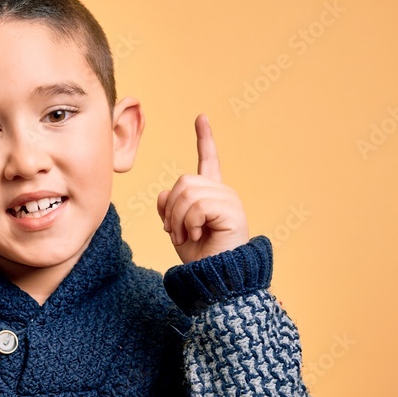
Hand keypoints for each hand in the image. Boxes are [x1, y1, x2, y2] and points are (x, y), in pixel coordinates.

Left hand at [156, 114, 249, 262]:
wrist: (213, 278)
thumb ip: (169, 206)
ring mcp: (229, 200)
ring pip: (187, 193)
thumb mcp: (175, 227)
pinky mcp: (232, 211)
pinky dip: (188, 223)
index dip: (205, 139)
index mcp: (211, 194)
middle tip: (176, 232)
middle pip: (183, 182)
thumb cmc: (198, 257)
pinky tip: (196, 235)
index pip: (208, 160)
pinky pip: (197, 206)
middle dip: (171, 210)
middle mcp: (223, 192)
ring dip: (177, 220)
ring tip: (186, 236)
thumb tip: (166, 193)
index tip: (201, 118)